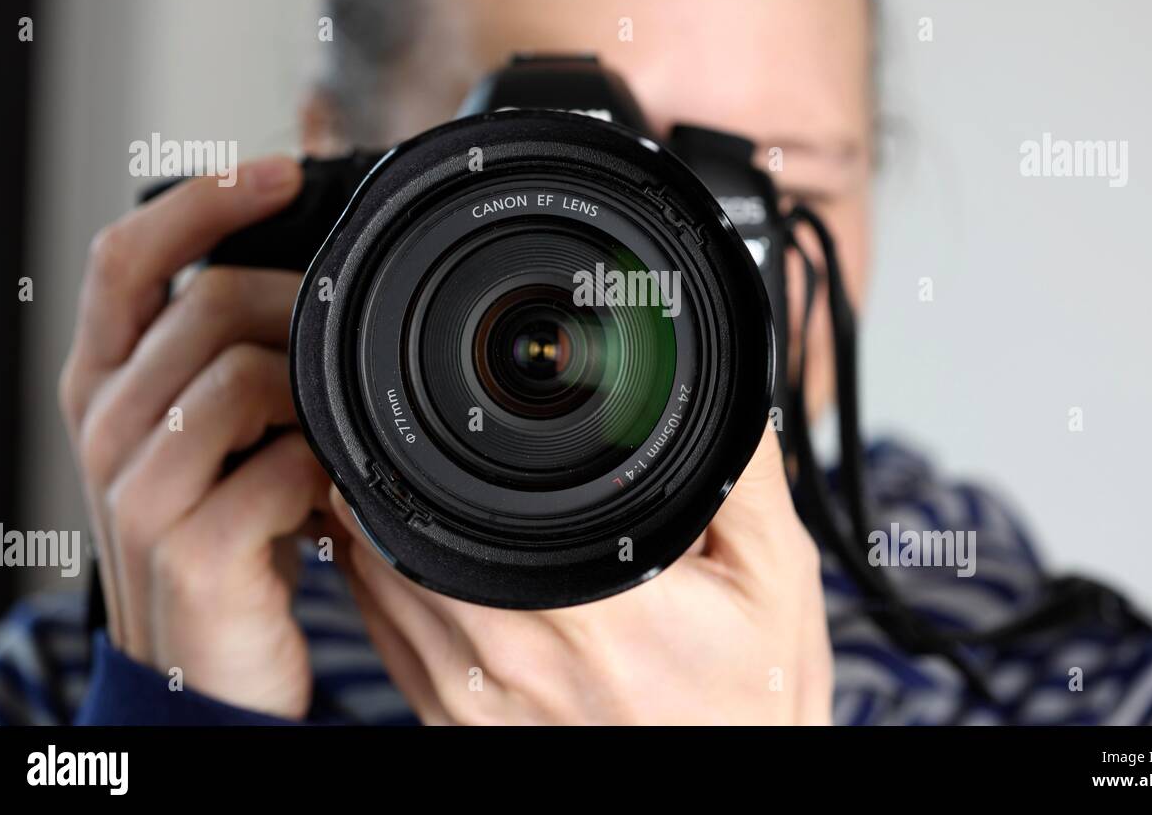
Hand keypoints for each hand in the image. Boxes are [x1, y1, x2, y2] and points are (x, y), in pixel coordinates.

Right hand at [59, 157, 330, 717]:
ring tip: (336, 428)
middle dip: (297, 305)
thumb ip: (232, 363)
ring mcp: (141, 491)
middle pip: (205, 304)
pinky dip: (329, 471)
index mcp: (105, 386)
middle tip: (350, 339)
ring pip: (245, 376)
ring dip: (316, 393)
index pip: (126, 258)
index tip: (282, 170)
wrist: (204, 674)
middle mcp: (108, 426)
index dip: (200, 201)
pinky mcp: (194, 551)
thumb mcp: (210, 441)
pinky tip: (331, 495)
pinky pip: (287, 467)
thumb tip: (313, 283)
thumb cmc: (224, 538)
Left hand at [335, 424, 833, 723]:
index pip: (458, 495)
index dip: (447, 433)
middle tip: (465, 440)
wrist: (736, 792)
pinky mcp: (451, 730)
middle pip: (401, 524)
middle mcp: (513, 660)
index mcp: (592, 612)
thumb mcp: (774, 575)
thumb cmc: (749, 702)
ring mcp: (471, 705)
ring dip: (398, 520)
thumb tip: (716, 377)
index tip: (470, 409)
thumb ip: (741, 472)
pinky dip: (393, 581)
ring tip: (456, 497)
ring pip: (376, 575)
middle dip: (420, 465)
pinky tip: (446, 563)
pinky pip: (382, 633)